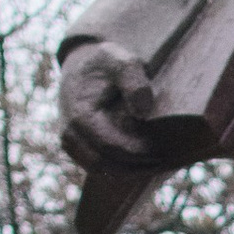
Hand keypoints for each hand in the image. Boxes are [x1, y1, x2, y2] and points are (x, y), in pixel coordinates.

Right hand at [58, 41, 157, 164]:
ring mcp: (70, 145)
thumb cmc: (106, 65)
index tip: (161, 152)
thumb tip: (142, 112)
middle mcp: (70, 134)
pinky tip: (142, 163)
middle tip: (164, 162)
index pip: (110, 146)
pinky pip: (98, 169)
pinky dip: (120, 169)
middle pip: (106, 164)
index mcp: (79, 115)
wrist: (82, 68)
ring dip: (129, 172)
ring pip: (102, 171)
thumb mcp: (123, 61)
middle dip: (136, 167)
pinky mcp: (76, 150)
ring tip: (156, 164)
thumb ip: (134, 81)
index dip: (136, 153)